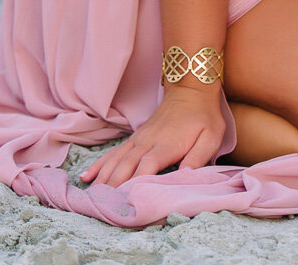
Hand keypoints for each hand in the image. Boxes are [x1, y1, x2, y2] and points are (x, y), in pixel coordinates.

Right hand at [79, 86, 225, 187]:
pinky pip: (113, 152)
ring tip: (92, 197)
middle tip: (103, 207)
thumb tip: (184, 176)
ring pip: (115, 160)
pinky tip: (86, 176)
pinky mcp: (135, 137)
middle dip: (114, 187)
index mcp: (166, 145)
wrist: (191, 90)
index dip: (136, 183)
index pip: (146, 166)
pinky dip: (99, 164)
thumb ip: (198, 158)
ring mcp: (139, 139)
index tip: (126, 201)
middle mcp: (147, 142)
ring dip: (103, 178)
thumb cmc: (204, 116)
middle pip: (126, 166)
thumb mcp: (210, 137)